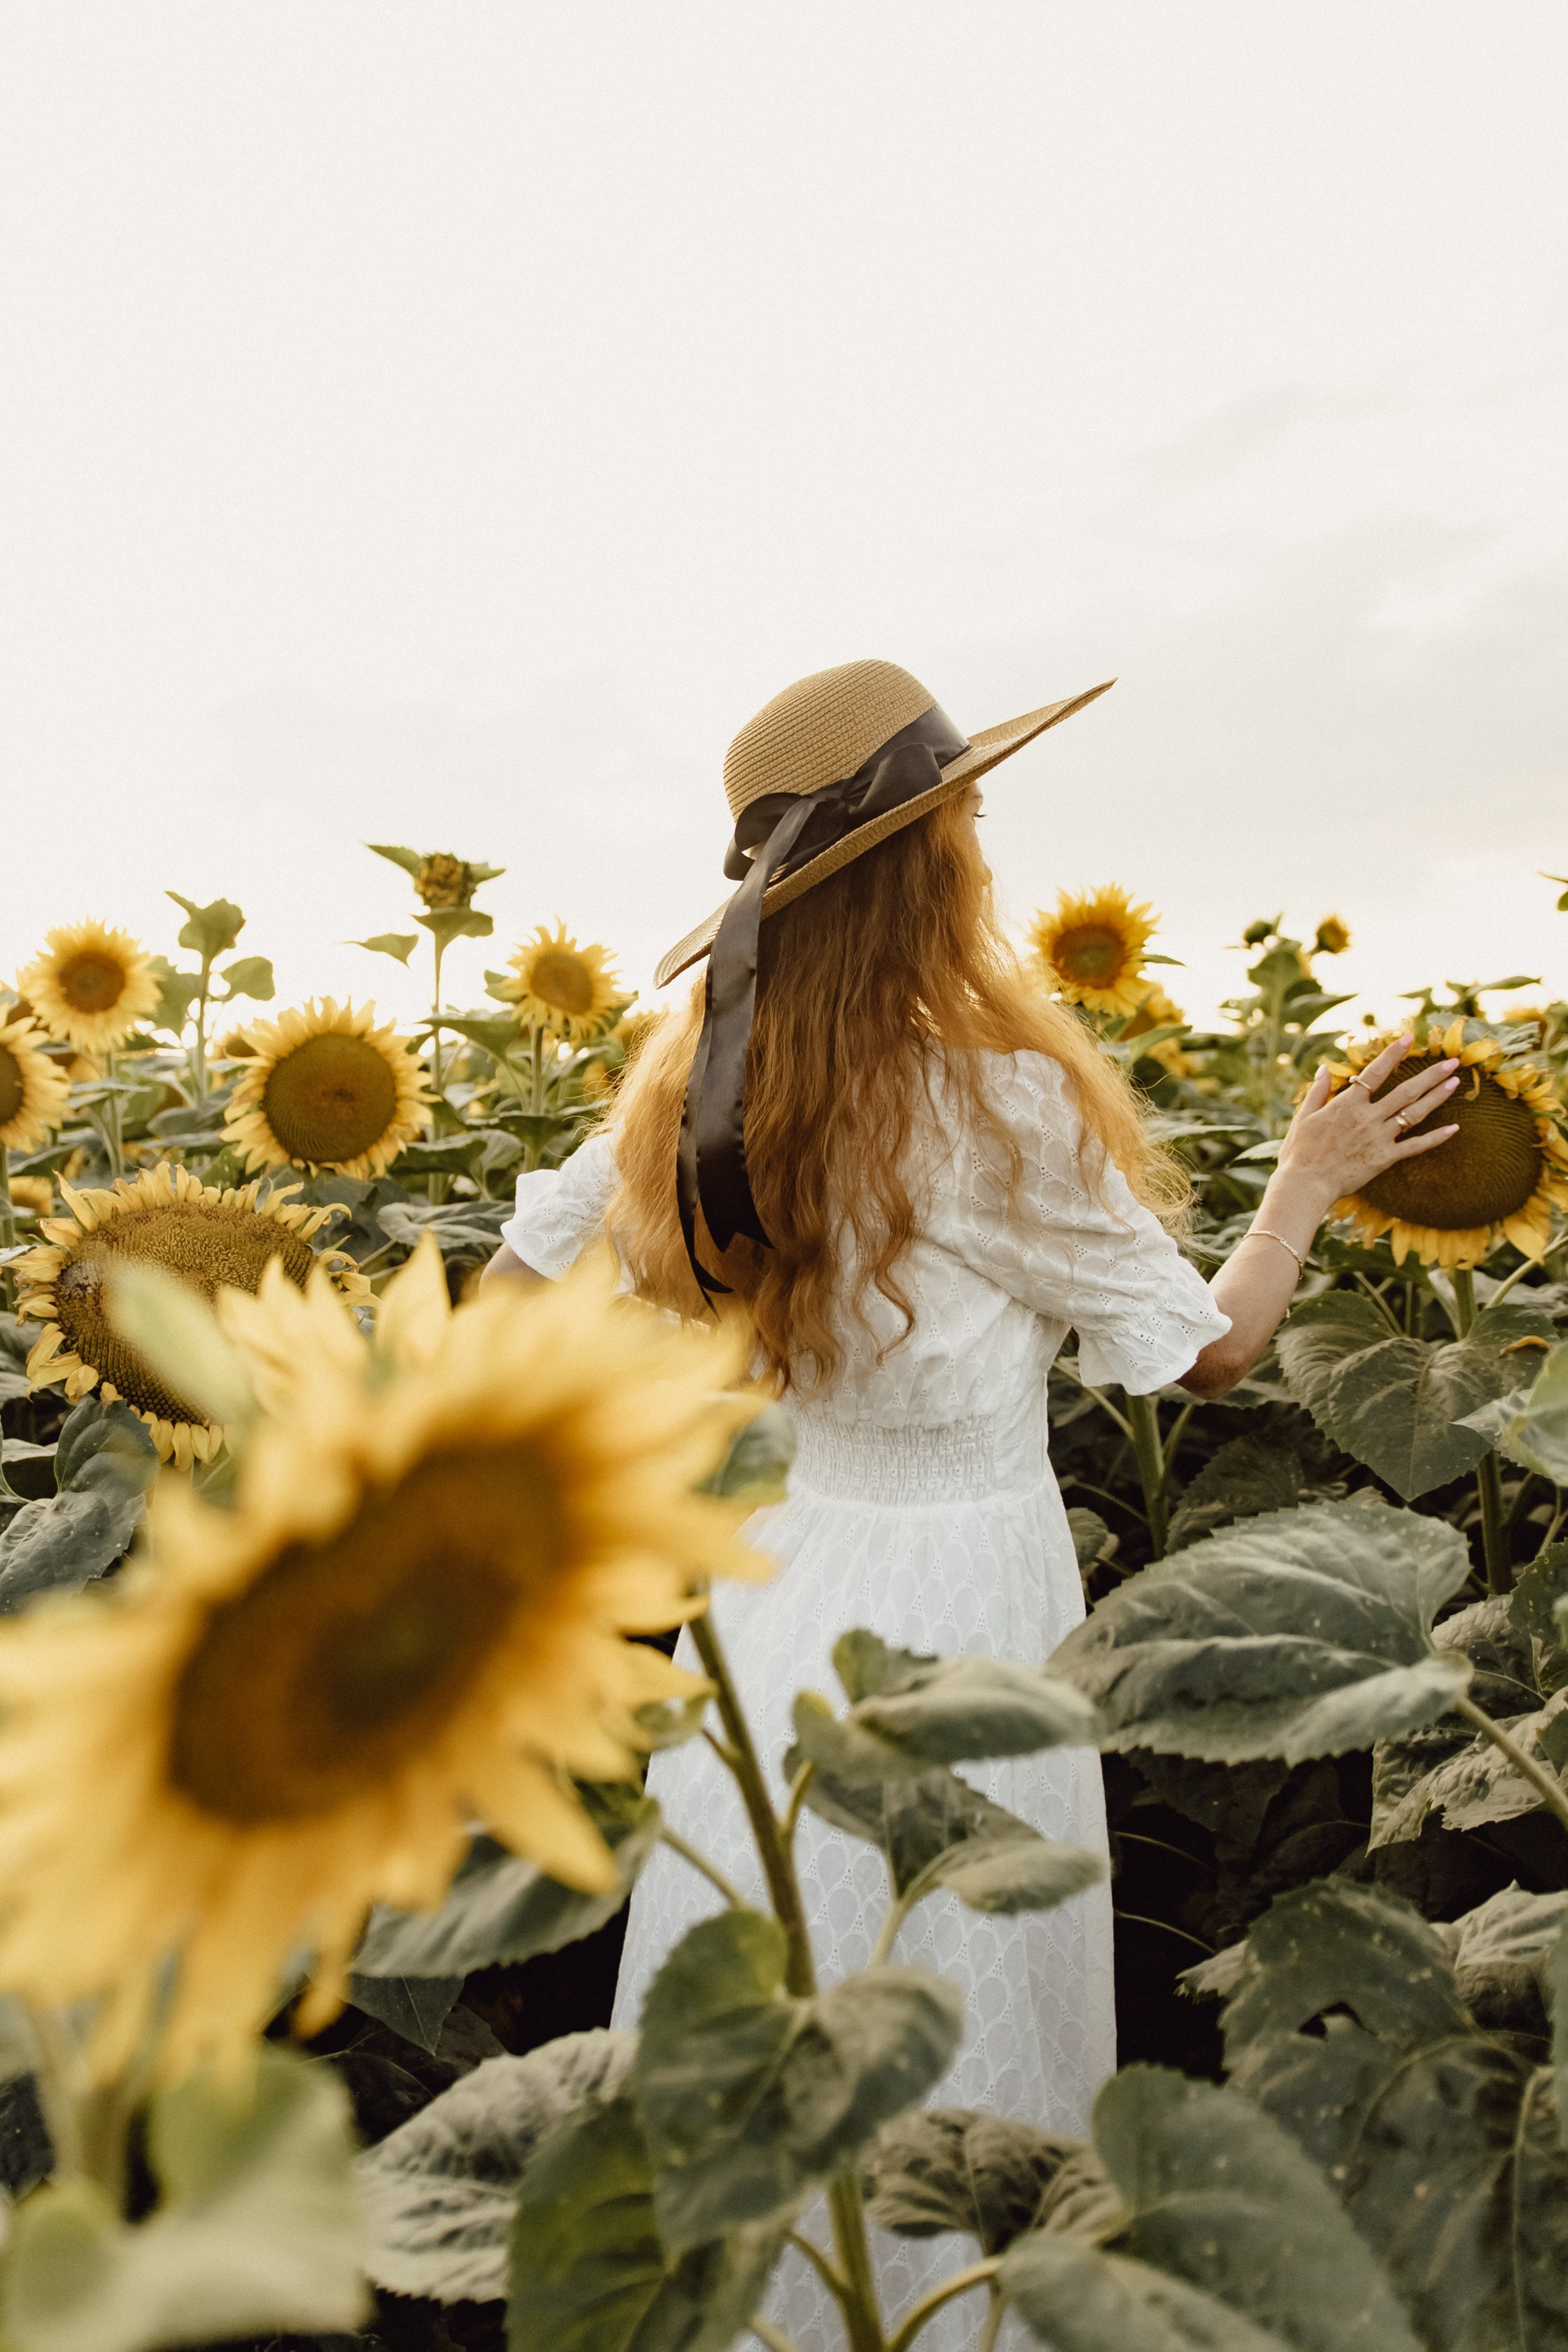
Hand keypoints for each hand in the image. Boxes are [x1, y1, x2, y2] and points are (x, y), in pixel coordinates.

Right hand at [1274, 1035, 1460, 1212]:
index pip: (1375, 1073)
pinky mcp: (1384, 1158)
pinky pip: (1415, 1146)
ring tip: (1455, 1082)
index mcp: (1347, 1104)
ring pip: (1414, 1113)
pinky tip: (1454, 1128)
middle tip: (1452, 1061)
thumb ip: (1317, 1091)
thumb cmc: (1300, 1152)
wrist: (1306, 1184)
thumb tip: (1324, 1068)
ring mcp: (1379, 1138)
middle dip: (1431, 1075)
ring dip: (1436, 1097)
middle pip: (1405, 1091)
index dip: (1393, 1054)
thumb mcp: (1303, 1117)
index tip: (1409, 1038)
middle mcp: (1367, 1117)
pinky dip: (1435, 1138)